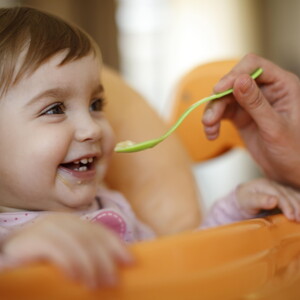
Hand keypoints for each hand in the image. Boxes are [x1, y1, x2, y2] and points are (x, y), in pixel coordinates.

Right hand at [0, 214, 132, 287]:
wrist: (9, 258)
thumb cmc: (41, 260)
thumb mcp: (69, 255)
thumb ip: (86, 255)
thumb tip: (112, 267)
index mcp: (73, 223)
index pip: (99, 231)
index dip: (116, 245)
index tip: (130, 262)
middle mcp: (62, 221)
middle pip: (90, 236)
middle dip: (105, 259)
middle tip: (113, 280)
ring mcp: (46, 228)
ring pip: (76, 242)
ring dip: (89, 264)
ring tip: (95, 284)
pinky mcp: (31, 239)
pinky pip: (55, 249)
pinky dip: (69, 262)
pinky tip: (75, 277)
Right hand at [202, 53, 299, 187]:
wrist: (288, 172)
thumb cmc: (293, 151)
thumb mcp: (275, 127)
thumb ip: (257, 104)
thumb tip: (239, 81)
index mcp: (282, 85)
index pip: (254, 66)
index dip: (234, 75)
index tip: (218, 90)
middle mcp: (265, 90)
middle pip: (234, 81)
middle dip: (219, 98)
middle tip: (210, 118)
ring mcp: (251, 103)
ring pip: (224, 98)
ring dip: (213, 111)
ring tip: (209, 127)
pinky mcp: (241, 116)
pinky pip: (222, 112)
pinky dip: (213, 122)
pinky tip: (211, 134)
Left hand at [236, 178, 299, 221]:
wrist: (241, 199)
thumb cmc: (243, 201)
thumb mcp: (246, 201)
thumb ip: (259, 200)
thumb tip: (274, 200)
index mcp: (264, 185)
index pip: (279, 195)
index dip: (287, 206)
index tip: (291, 217)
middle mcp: (274, 185)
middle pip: (289, 195)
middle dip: (297, 208)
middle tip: (299, 220)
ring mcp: (281, 189)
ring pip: (295, 196)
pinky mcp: (285, 195)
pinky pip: (295, 198)